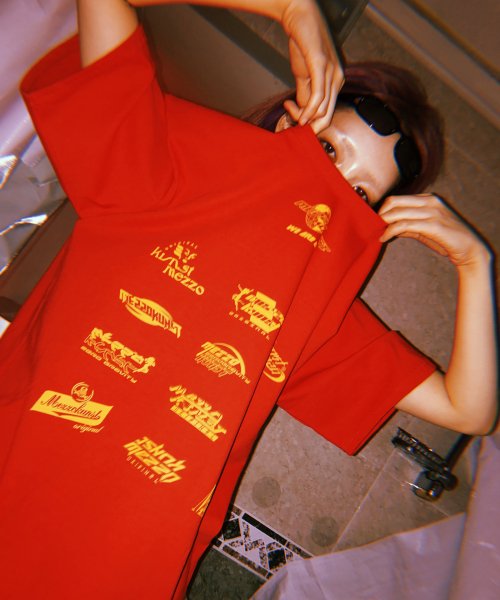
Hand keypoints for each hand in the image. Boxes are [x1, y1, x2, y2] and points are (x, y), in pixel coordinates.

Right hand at [279, 0, 343, 132]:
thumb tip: (303, 114)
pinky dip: (308, 111)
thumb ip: (305, 94)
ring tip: (289, 110)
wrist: (298, 15)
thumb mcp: (303, 75)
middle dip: (310, 128)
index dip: (311, 124)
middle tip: (293, 125)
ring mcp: (331, 72)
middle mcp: (338, 79)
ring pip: (322, 110)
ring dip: (304, 117)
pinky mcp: (321, 66)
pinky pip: (318, 97)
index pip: (327, 114)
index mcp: (336, 82)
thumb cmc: (302, 43)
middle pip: (327, 116)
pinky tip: (300, 115)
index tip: (294, 119)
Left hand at [378, 193, 490, 267]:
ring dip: (383, 224)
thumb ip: (407, 225)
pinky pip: (404, 225)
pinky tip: (384, 238)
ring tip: (377, 233)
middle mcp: (430, 202)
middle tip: (372, 227)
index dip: (382, 210)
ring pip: (397, 213)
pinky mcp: (433, 225)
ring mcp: (432, 212)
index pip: (396, 199)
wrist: (470, 249)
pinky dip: (390, 231)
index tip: (374, 221)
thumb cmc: (446, 239)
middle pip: (393, 202)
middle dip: (379, 215)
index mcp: (428, 199)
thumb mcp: (423, 230)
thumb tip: (388, 227)